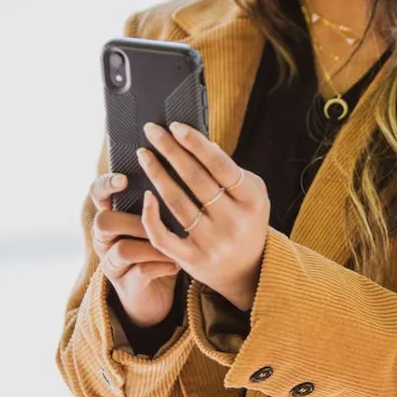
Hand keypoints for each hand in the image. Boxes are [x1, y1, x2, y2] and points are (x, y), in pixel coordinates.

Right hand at [89, 172, 179, 326]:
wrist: (158, 294)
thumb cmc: (161, 248)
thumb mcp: (161, 223)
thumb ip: (160, 203)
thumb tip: (176, 176)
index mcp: (112, 216)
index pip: (97, 193)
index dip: (106, 184)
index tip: (124, 179)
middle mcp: (105, 239)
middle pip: (103, 222)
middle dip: (134, 221)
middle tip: (161, 224)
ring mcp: (112, 263)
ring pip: (122, 249)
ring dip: (151, 247)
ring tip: (174, 248)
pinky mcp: (127, 285)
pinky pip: (140, 271)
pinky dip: (160, 267)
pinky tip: (176, 265)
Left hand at [136, 122, 269, 311]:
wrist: (248, 270)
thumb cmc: (246, 221)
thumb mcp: (251, 195)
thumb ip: (230, 171)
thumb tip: (202, 142)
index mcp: (253, 201)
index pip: (221, 166)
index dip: (196, 144)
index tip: (175, 126)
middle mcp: (234, 222)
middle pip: (196, 180)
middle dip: (170, 151)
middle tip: (151, 131)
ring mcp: (213, 243)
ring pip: (177, 202)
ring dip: (156, 174)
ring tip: (144, 155)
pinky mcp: (192, 260)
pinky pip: (164, 236)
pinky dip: (151, 216)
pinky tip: (146, 195)